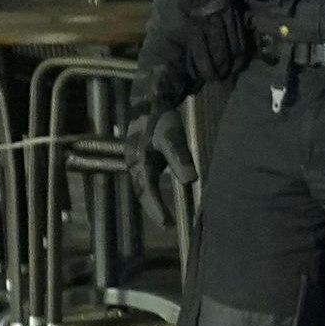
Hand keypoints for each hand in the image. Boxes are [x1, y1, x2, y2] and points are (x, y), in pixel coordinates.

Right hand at [128, 98, 199, 234]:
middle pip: (142, 191)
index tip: (166, 224)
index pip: (147, 190)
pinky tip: (161, 196)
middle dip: (152, 208)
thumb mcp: (172, 136)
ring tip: (163, 216)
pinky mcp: (140, 156)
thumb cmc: (161, 119)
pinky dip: (152, 190)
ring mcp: (135, 159)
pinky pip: (145, 178)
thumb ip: (180, 157)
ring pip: (142, 185)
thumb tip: (191, 180)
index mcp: (139, 161)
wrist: (148, 100)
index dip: (156, 208)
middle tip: (166, 225)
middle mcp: (134, 163)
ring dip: (151, 200)